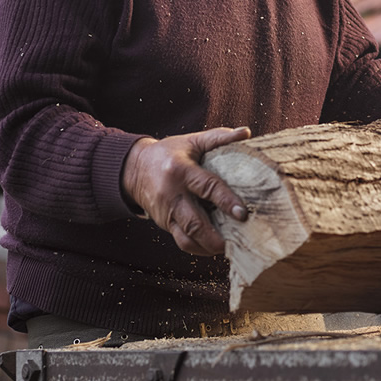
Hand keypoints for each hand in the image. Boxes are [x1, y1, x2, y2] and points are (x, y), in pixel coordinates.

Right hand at [122, 127, 251, 255]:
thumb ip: (219, 137)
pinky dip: (199, 248)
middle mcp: (172, 195)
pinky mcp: (164, 224)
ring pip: (187, 237)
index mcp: (182, 171)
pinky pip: (181, 242)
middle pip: (194, 222)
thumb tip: (245, 132)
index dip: (226, 201)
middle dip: (216, 236)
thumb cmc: (169, 153)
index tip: (243, 213)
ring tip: (229, 248)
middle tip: (239, 240)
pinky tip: (214, 248)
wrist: (134, 169)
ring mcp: (166, 212)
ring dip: (208, 247)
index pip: (207, 188)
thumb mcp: (192, 141)